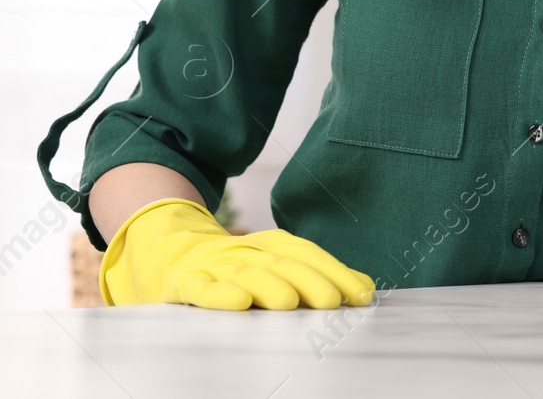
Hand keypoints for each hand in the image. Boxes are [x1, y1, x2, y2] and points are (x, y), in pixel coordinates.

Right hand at [99, 197, 375, 309]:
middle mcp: (247, 251)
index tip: (360, 295)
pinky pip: (202, 289)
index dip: (336, 272)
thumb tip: (365, 288)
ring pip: (246, 275)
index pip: (309, 254)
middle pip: (283, 264)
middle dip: (311, 281)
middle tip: (333, 301)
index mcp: (272, 245)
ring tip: (290, 302)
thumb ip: (318, 276)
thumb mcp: (277, 266)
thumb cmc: (236, 268)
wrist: (171, 254)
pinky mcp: (186, 282)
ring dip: (269, 286)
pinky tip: (238, 303)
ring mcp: (216, 265)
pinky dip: (220, 294)